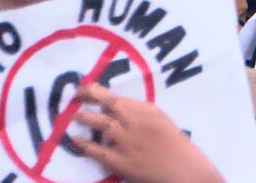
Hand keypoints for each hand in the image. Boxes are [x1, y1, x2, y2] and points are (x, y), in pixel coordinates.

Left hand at [71, 83, 222, 182]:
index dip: (95, 90)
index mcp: (147, 111)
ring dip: (84, 118)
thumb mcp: (160, 121)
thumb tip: (113, 107)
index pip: (116, 97)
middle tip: (73, 97)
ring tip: (72, 116)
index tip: (83, 87)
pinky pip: (97, 150)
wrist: (183, 170)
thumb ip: (139, 113)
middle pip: (107, 106)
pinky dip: (83, 144)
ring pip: (100, 124)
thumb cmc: (173, 144)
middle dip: (86, 99)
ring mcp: (127, 142)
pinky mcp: (121, 162)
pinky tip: (75, 139)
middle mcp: (136, 123)